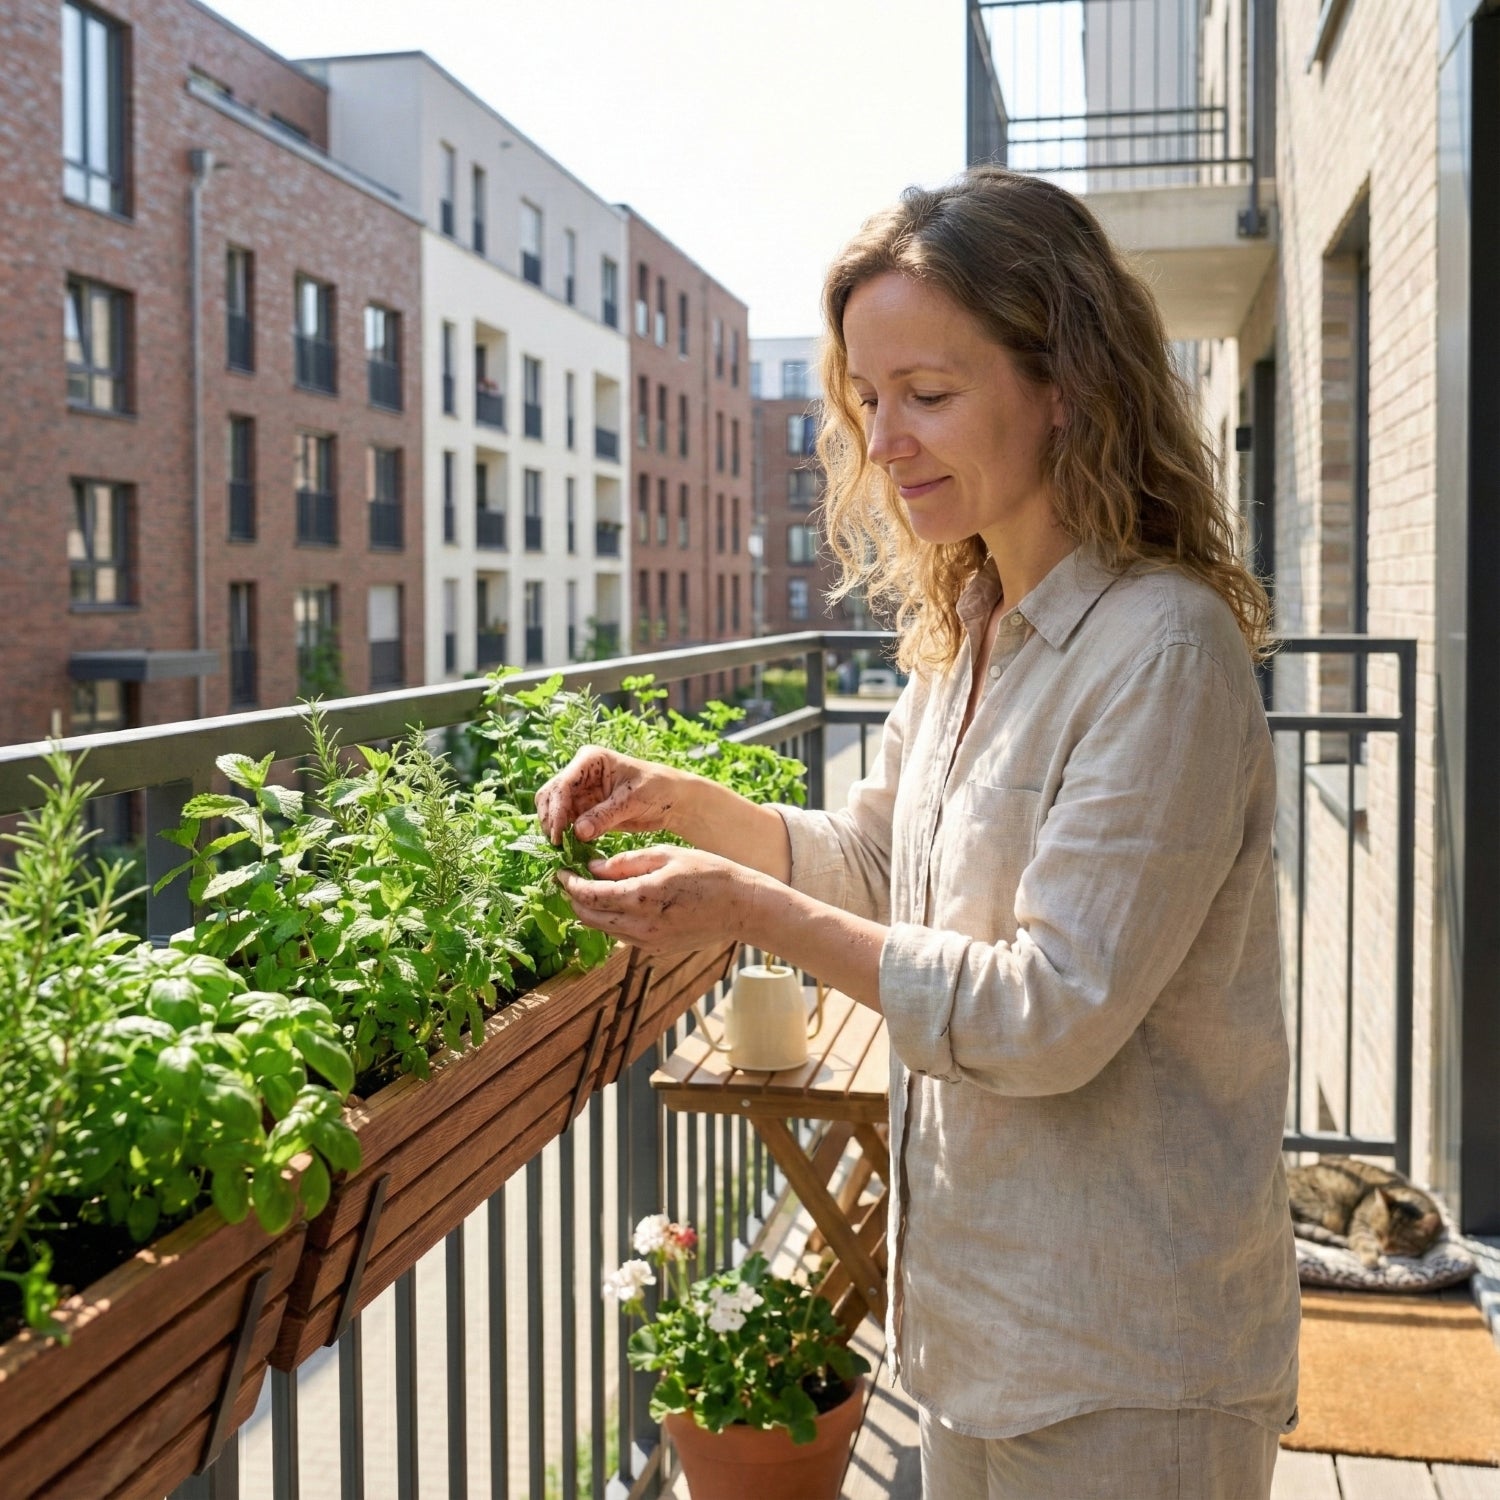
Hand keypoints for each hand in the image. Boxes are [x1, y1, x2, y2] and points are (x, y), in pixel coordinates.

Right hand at [535, 747, 686, 844]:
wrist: (672, 800)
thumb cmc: (657, 789)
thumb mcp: (632, 800)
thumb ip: (604, 815)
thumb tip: (577, 832)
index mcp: (590, 760)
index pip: (562, 784)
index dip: (556, 810)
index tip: (558, 834)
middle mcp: (580, 774)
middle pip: (550, 795)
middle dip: (550, 819)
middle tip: (557, 844)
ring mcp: (580, 792)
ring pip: (553, 810)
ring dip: (554, 829)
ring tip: (563, 848)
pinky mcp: (585, 810)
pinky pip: (566, 823)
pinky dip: (565, 835)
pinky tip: (570, 849)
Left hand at [555, 845, 761, 955]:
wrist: (741, 908)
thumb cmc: (709, 873)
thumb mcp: (666, 855)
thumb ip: (626, 862)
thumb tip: (593, 868)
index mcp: (641, 897)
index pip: (589, 895)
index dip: (569, 883)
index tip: (561, 872)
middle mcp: (639, 926)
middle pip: (588, 916)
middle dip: (574, 898)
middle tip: (571, 880)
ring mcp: (647, 942)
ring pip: (602, 928)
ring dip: (591, 910)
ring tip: (591, 889)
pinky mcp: (656, 949)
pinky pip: (622, 935)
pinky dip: (611, 920)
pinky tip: (618, 903)